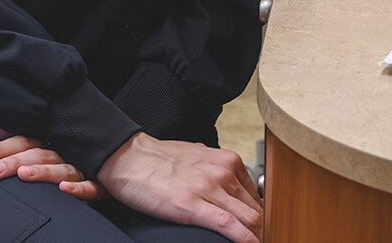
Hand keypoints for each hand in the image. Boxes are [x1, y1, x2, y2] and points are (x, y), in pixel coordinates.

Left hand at [0, 126, 105, 200]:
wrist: (127, 160)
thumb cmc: (81, 152)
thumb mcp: (50, 144)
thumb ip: (22, 138)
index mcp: (54, 141)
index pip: (25, 140)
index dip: (2, 148)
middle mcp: (68, 151)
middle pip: (38, 153)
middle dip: (13, 161)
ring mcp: (85, 167)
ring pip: (62, 168)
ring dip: (43, 171)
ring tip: (23, 174)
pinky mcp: (102, 184)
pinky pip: (91, 187)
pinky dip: (79, 188)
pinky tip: (65, 190)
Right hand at [97, 133, 261, 242]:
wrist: (130, 157)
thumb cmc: (159, 159)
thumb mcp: (198, 157)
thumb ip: (216, 170)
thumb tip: (227, 186)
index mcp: (226, 161)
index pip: (256, 195)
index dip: (259, 216)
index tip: (259, 228)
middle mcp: (223, 172)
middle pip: (256, 209)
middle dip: (261, 229)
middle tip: (261, 240)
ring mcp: (209, 188)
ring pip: (249, 218)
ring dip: (256, 235)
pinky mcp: (193, 205)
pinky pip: (229, 226)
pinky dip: (245, 239)